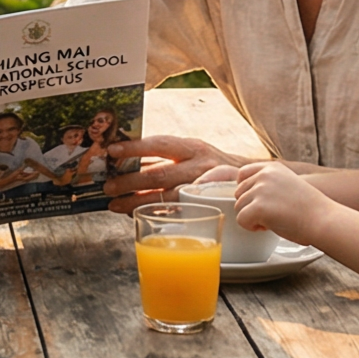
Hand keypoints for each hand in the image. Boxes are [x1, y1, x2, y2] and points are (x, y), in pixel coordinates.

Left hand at [100, 135, 237, 210]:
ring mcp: (205, 188)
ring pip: (167, 196)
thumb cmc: (210, 166)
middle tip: (109, 187)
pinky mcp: (207, 207)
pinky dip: (155, 212)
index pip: (160, 144)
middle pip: (161, 173)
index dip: (136, 147)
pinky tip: (137, 214)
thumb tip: (123, 159)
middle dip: (130, 181)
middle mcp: (200, 165)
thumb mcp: (191, 153)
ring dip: (137, 202)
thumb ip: (163, 156)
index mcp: (191, 147)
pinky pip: (177, 211)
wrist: (250, 180)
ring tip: (116, 205)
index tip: (112, 151)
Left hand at [234, 162, 333, 243]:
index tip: (256, 201)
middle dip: (250, 207)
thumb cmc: (308, 209)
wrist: (323, 220)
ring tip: (273, 220)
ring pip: (238, 207)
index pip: (243, 174)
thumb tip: (245, 194)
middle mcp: (265, 174)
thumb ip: (268, 184)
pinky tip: (268, 227)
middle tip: (271, 214)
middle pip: (239, 193)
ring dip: (252, 218)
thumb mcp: (287, 184)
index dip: (246, 190)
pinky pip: (241, 220)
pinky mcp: (259, 207)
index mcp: (272, 167)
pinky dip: (251, 227)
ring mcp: (261, 189)